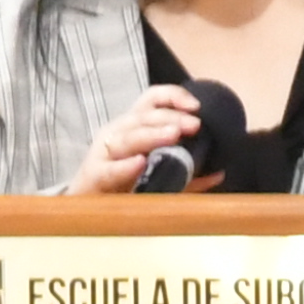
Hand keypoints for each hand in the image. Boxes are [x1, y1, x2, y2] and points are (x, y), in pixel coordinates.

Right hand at [73, 85, 203, 196]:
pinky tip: (140, 163)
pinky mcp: (94, 175)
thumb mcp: (159, 175)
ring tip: (173, 135)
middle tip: (194, 125)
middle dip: (171, 117)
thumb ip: (188, 175)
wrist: (85, 206)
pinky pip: (109, 169)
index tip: (197, 107)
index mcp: (134, 126)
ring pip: (128, 136)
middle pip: (144, 115)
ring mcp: (104, 152)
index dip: (173, 97)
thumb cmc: (122, 185)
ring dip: (152, 134)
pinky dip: (125, 166)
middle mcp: (118, 132)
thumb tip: (219, 172)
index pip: (152, 100)